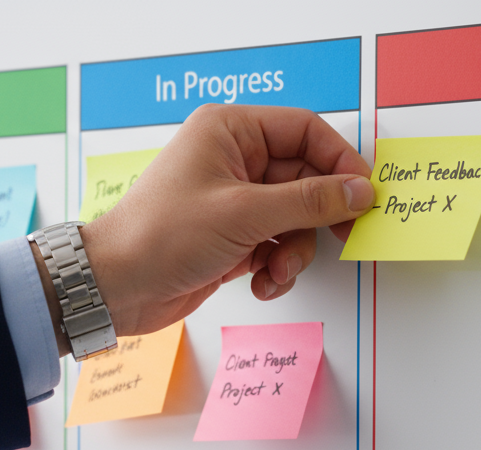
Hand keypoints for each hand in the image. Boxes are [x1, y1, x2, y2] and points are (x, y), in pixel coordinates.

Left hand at [72, 104, 372, 337]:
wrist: (116, 287)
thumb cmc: (161, 236)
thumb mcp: (246, 214)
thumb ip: (310, 202)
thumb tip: (358, 191)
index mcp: (230, 130)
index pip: (305, 131)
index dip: (339, 161)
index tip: (364, 194)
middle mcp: (233, 159)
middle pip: (305, 178)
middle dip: (316, 217)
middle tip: (343, 237)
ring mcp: (233, 200)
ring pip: (294, 218)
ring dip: (294, 250)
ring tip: (276, 269)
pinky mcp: (231, 236)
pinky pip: (276, 244)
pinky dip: (276, 267)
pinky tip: (260, 282)